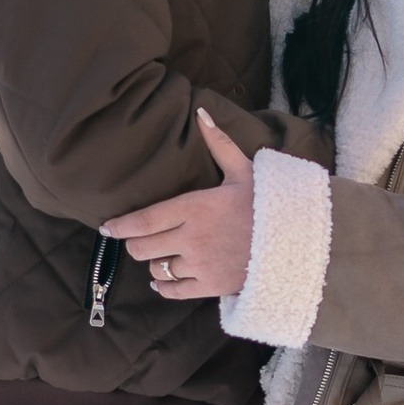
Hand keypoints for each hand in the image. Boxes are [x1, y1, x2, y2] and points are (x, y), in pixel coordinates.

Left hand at [107, 112, 254, 301]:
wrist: (296, 244)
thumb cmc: (267, 205)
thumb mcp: (244, 170)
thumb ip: (218, 143)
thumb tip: (200, 112)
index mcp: (196, 208)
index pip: (143, 220)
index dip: (119, 226)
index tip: (108, 227)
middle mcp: (192, 238)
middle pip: (141, 248)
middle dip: (136, 244)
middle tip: (140, 239)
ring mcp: (200, 265)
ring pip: (156, 269)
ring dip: (156, 262)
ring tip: (164, 255)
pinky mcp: (210, 286)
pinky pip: (172, 291)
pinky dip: (164, 285)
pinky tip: (165, 277)